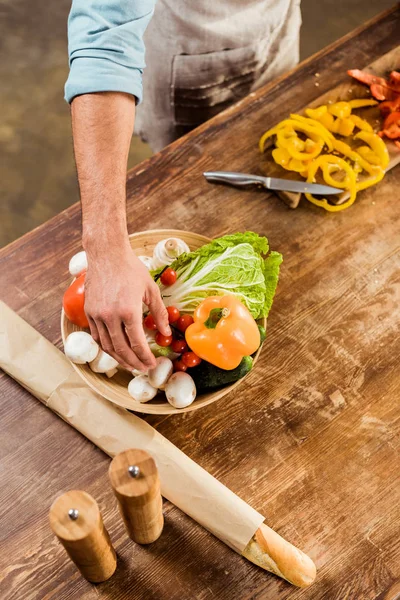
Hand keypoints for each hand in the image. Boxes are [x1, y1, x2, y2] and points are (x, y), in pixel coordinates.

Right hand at [84, 242, 170, 370]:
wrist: (107, 254)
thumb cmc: (131, 269)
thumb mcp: (151, 289)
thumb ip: (159, 313)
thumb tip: (166, 333)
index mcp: (129, 311)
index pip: (137, 344)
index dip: (145, 357)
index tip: (152, 364)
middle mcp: (110, 316)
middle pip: (121, 350)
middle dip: (133, 363)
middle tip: (142, 369)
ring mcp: (97, 315)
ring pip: (107, 346)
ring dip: (119, 358)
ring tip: (130, 364)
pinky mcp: (89, 312)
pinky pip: (96, 336)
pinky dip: (106, 347)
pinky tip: (115, 350)